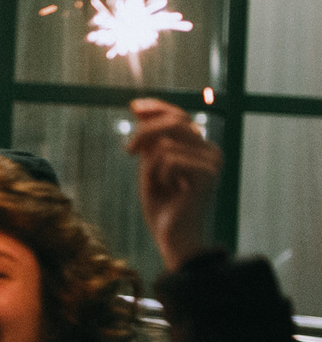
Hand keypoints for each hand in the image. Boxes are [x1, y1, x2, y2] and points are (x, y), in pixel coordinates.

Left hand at [126, 97, 220, 271]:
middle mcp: (210, 150)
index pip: (179, 115)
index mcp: (199, 147)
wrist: (173, 235)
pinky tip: (172, 192)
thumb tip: (140, 109)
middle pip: (173, 122)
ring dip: (151, 167)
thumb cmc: (162, 205)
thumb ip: (149, 141)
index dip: (156, 108)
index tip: (134, 106)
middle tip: (128, 151)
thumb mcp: (150, 167)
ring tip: (159, 185)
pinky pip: (168, 160)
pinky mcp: (208, 174)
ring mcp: (212, 161)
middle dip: (144, 133)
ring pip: (166, 144)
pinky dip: (159, 176)